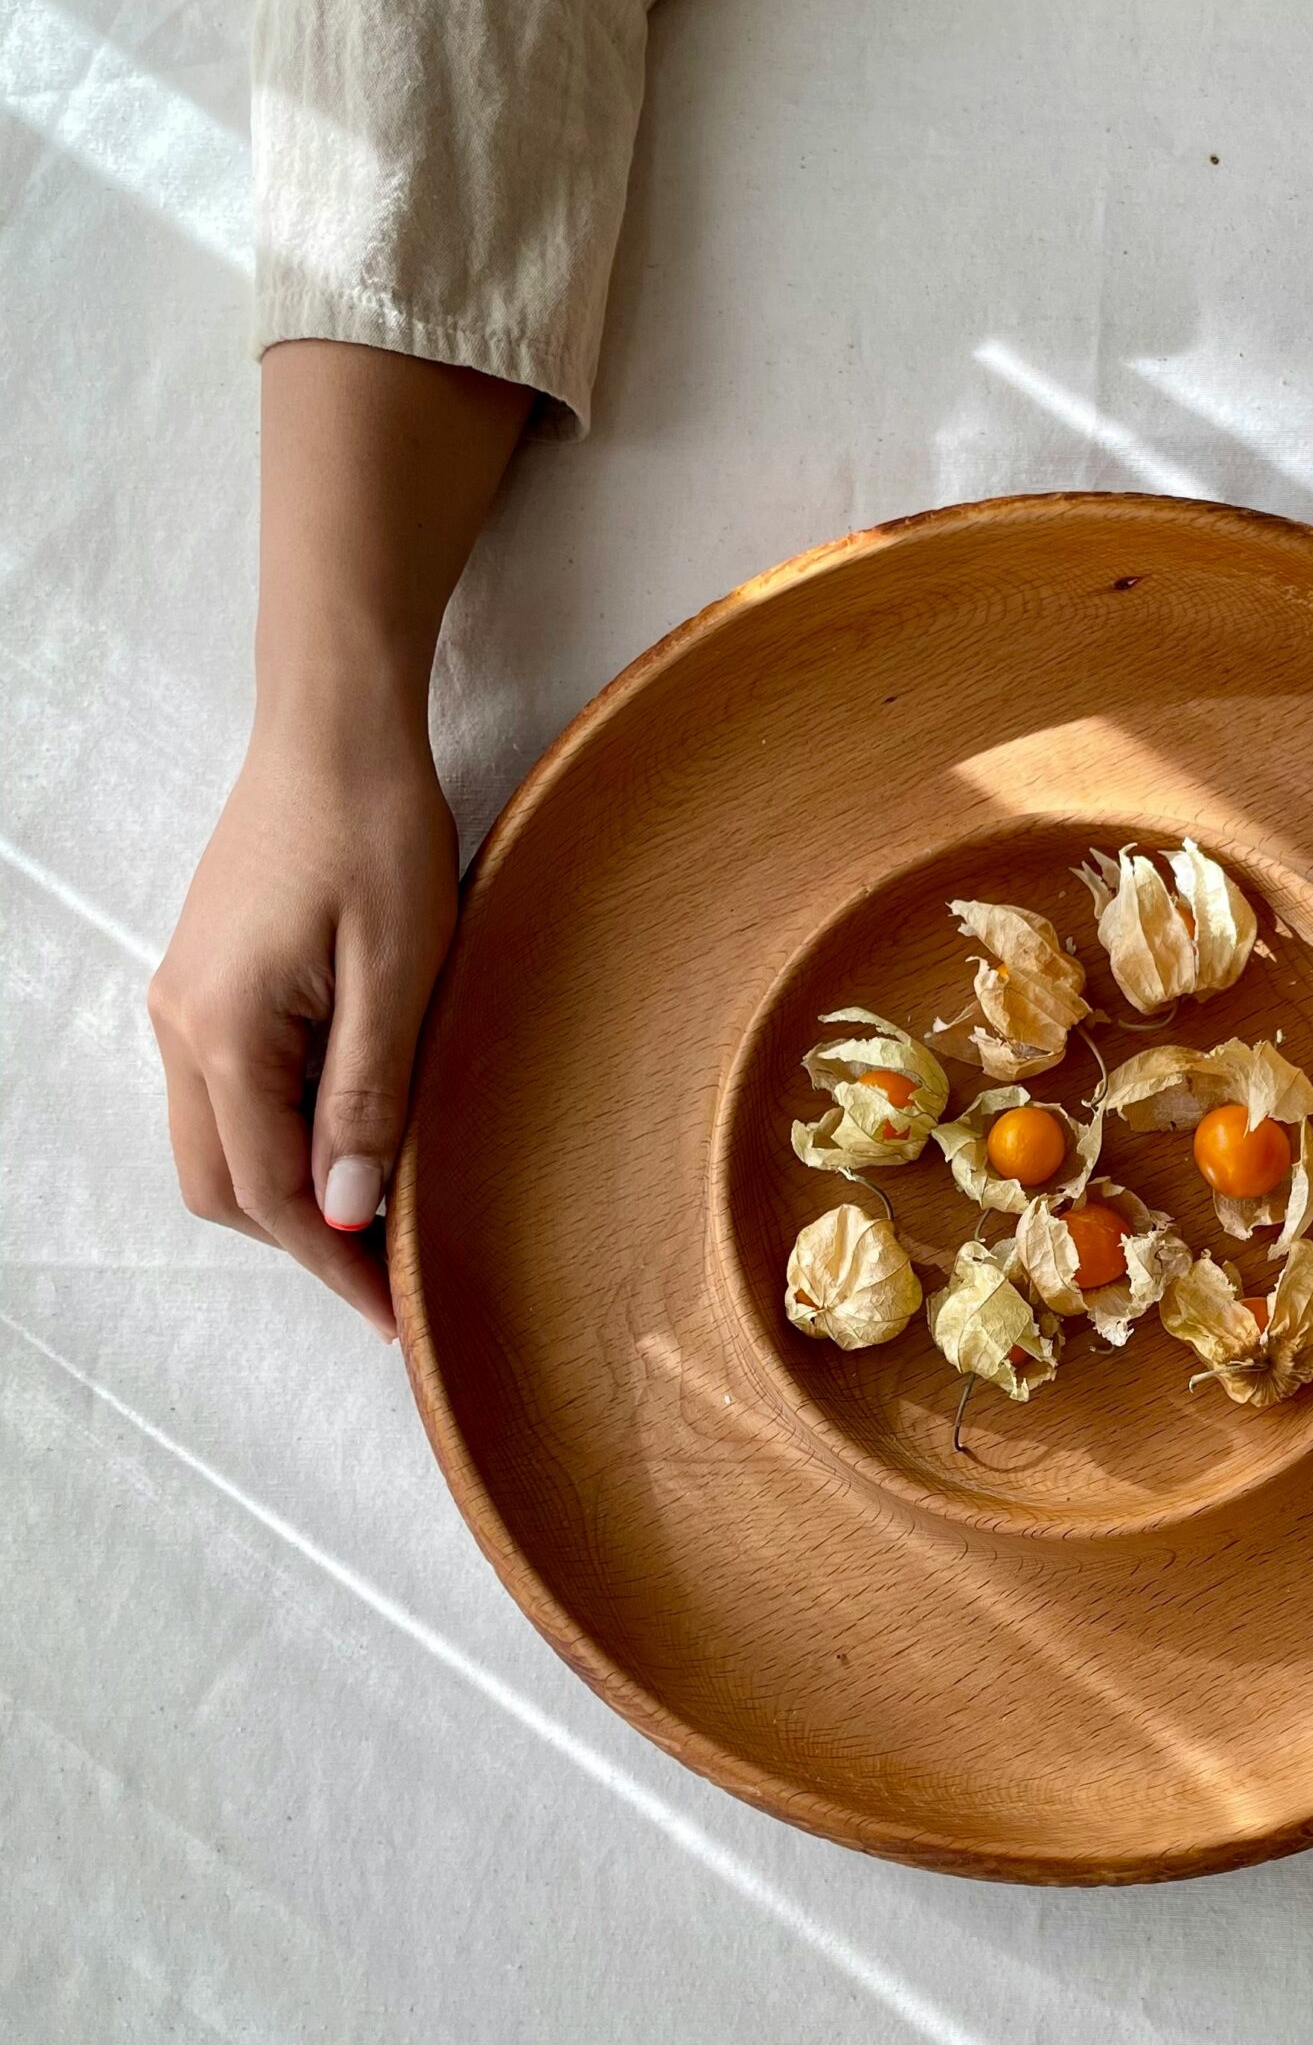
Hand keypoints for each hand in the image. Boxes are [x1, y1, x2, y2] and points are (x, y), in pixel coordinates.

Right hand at [149, 340, 530, 1336]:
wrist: (333, 729)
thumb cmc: (377, 834)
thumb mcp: (400, 974)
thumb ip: (369, 1096)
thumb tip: (347, 1209)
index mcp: (222, 1033)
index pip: (273, 1195)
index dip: (337, 1266)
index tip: (398, 1314)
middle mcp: (180, 1025)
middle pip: (225, 1186)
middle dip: (304, 1241)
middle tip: (395, 1274)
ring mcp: (182, 1000)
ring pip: (217, 1144)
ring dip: (289, 1190)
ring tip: (380, 1213)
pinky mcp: (205, 979)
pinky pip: (226, 1092)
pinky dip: (279, 1135)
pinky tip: (348, 1135)